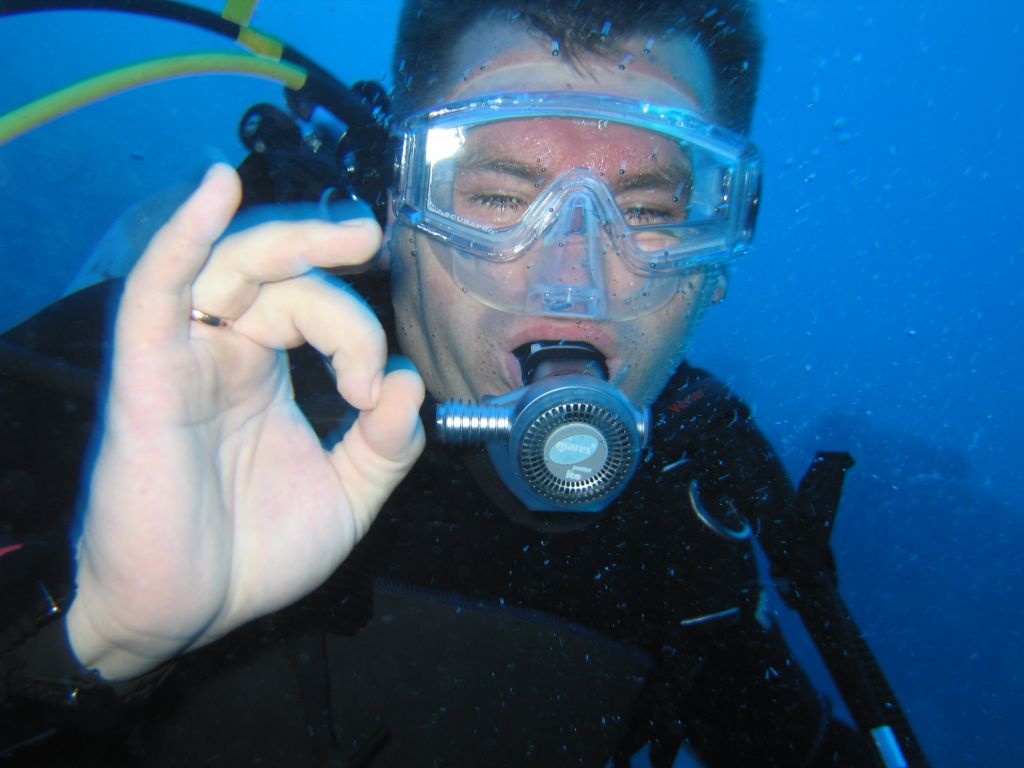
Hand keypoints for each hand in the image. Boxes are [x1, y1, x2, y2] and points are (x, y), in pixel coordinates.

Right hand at [66, 165, 424, 679]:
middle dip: (326, 252)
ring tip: (350, 235)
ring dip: (288, 240)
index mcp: (266, 373)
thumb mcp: (345, 498)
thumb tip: (414, 385)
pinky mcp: (145, 375)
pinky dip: (184, 236)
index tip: (375, 392)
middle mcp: (225, 354)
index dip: (359, 332)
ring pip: (228, 265)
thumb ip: (385, 447)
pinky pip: (156, 291)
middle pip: (275, 272)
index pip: (314, 309)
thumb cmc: (251, 555)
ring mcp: (184, 358)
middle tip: (372, 241)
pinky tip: (217, 188)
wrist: (184, 614)